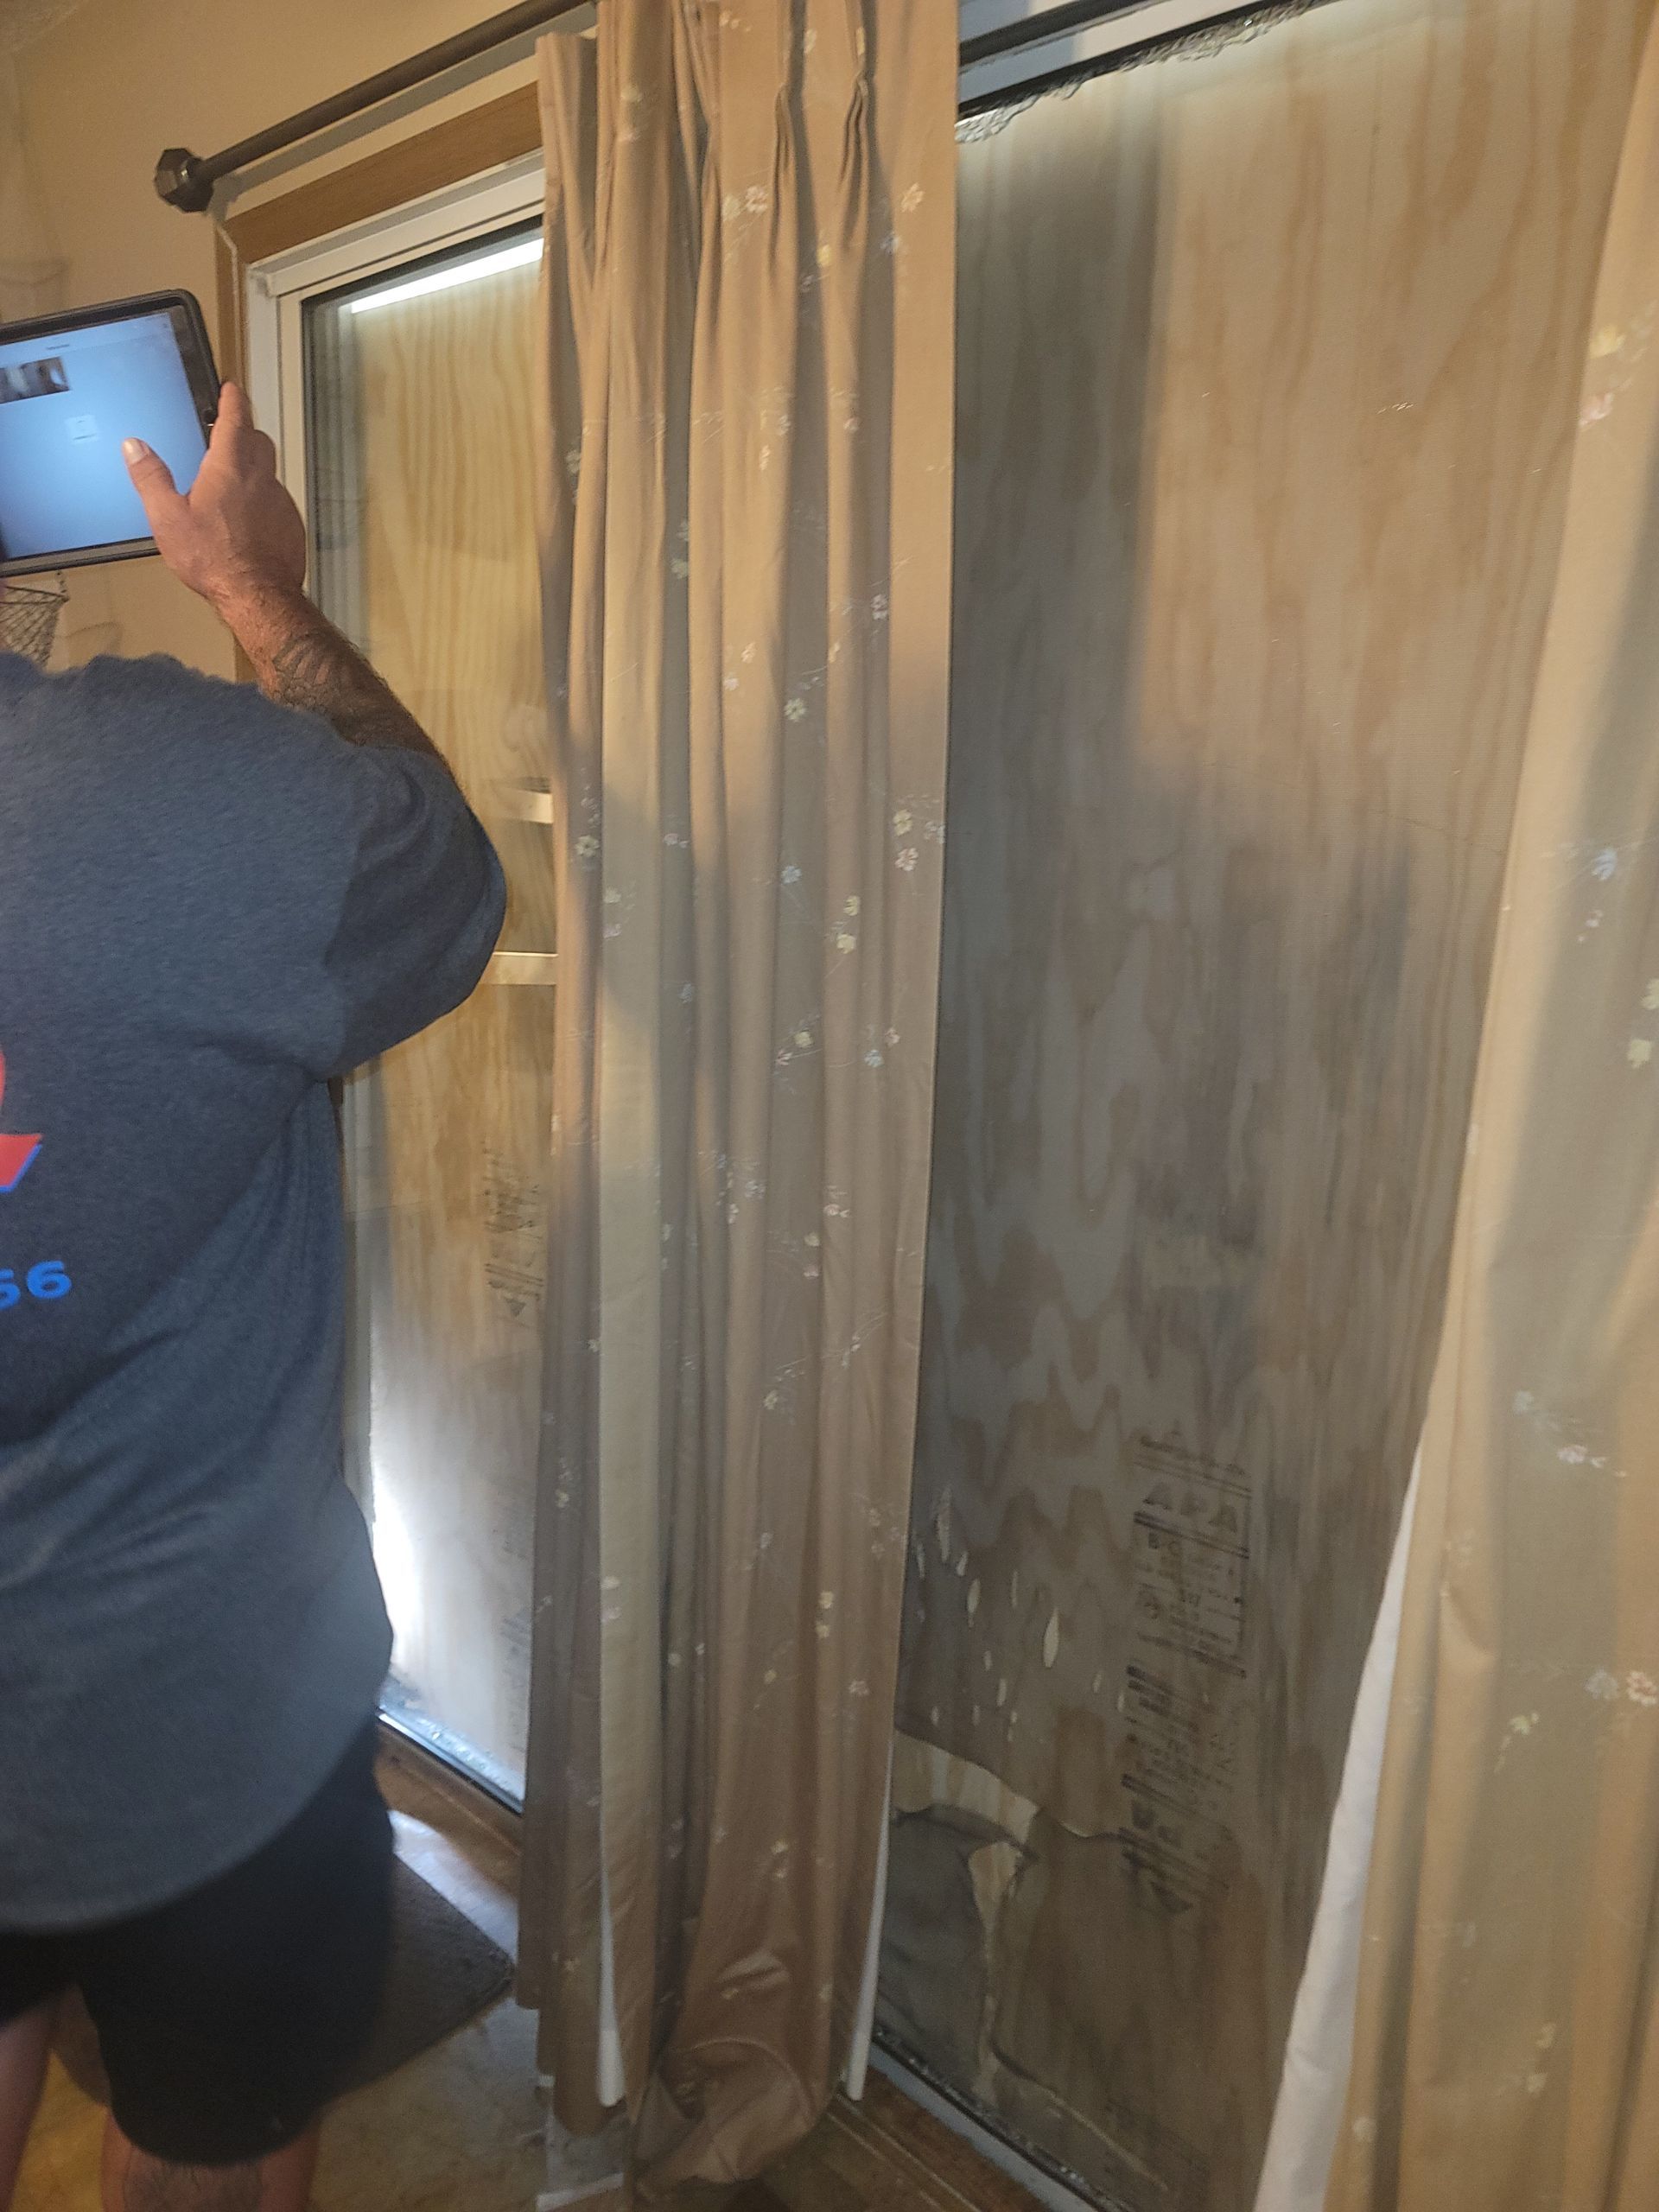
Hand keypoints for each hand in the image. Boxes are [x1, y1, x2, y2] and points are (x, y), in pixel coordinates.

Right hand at [123, 383, 307, 613]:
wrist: (258, 596)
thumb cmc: (214, 559)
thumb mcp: (167, 518)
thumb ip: (150, 477)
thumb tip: (135, 446)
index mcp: (229, 469)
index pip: (235, 420)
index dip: (233, 400)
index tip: (232, 388)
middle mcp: (261, 480)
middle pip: (258, 441)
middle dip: (245, 430)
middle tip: (231, 429)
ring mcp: (280, 503)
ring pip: (270, 472)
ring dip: (255, 467)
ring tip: (235, 477)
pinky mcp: (291, 526)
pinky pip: (278, 502)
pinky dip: (264, 499)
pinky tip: (250, 517)